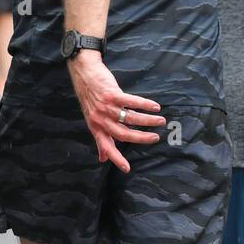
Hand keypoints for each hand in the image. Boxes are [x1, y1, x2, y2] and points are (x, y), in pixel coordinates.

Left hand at [66, 52, 165, 172]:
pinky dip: (144, 105)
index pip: (106, 146)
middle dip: (140, 138)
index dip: (115, 158)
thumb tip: (103, 159)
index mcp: (96, 127)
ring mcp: (106, 106)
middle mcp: (100, 119)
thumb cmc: (90, 99)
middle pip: (122, 133)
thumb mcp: (92, 120)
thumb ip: (100, 139)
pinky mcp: (111, 94)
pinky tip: (155, 107)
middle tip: (155, 138)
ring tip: (160, 121)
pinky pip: (131, 102)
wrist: (83, 74)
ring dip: (147, 120)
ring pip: (130, 117)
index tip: (127, 169)